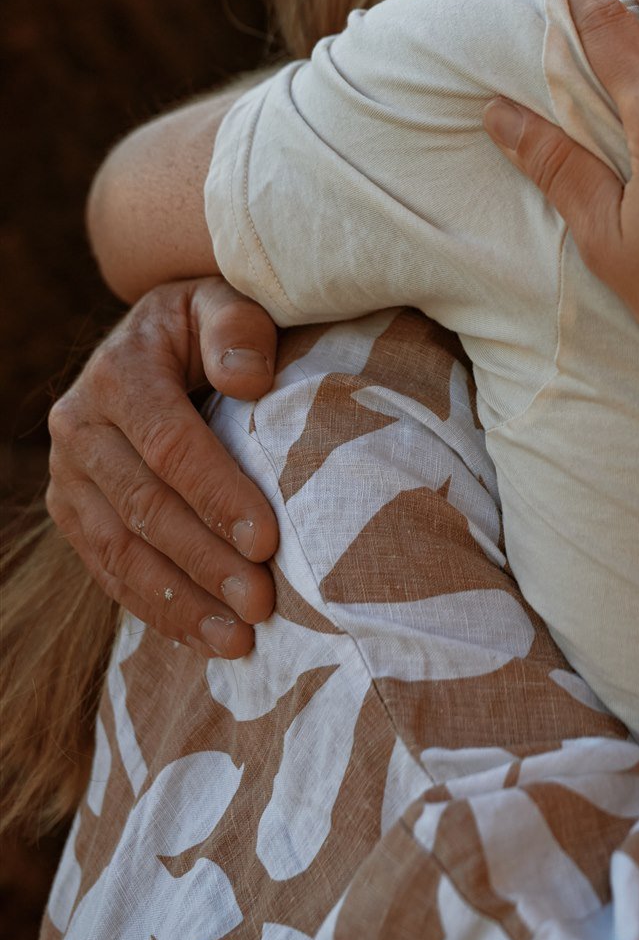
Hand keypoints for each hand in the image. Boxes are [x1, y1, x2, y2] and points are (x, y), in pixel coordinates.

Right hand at [46, 279, 280, 655]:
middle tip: (261, 603)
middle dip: (205, 561)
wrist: (156, 337)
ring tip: (239, 638)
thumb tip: (248, 378)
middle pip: (144, 508)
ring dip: (180, 602)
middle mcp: (78, 426)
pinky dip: (157, 609)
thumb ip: (239, 329)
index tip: (267, 540)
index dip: (217, 495)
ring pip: (120, 551)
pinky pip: (110, 570)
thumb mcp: (224, 301)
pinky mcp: (73, 512)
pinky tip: (204, 637)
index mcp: (117, 372)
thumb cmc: (208, 324)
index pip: (169, 445)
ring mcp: (68, 475)